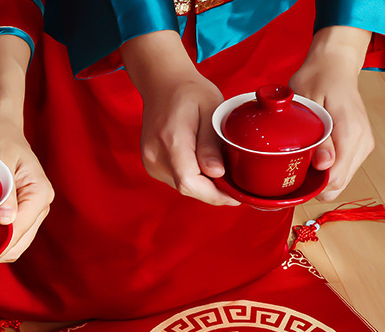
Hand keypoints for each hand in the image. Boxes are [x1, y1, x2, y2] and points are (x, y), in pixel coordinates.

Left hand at [0, 121, 53, 276]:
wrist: (2, 128)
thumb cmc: (0, 138)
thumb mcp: (0, 159)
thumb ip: (5, 192)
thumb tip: (6, 222)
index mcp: (40, 193)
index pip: (20, 229)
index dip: (0, 248)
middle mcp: (41, 205)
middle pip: (21, 241)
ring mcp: (33, 210)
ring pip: (18, 243)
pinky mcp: (23, 212)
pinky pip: (13, 235)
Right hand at [122, 31, 237, 205]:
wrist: (163, 83)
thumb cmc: (190, 92)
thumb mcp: (211, 109)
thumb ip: (211, 143)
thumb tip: (217, 173)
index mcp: (171, 140)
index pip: (190, 182)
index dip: (214, 195)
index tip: (234, 196)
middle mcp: (155, 155)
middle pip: (187, 187)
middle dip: (213, 191)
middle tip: (234, 185)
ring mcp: (150, 162)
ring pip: (182, 186)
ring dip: (203, 184)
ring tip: (220, 169)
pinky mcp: (151, 165)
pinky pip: (176, 180)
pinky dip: (193, 178)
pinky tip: (203, 165)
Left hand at [289, 26, 374, 201]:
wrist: (335, 64)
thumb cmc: (317, 79)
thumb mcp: (310, 105)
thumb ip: (320, 137)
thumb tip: (324, 165)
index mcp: (351, 133)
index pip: (335, 179)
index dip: (312, 184)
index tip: (294, 175)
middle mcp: (363, 141)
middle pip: (338, 185)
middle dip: (314, 185)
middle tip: (294, 168)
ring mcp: (364, 145)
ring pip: (341, 181)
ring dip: (320, 178)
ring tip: (304, 159)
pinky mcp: (361, 146)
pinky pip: (343, 170)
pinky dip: (327, 170)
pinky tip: (314, 156)